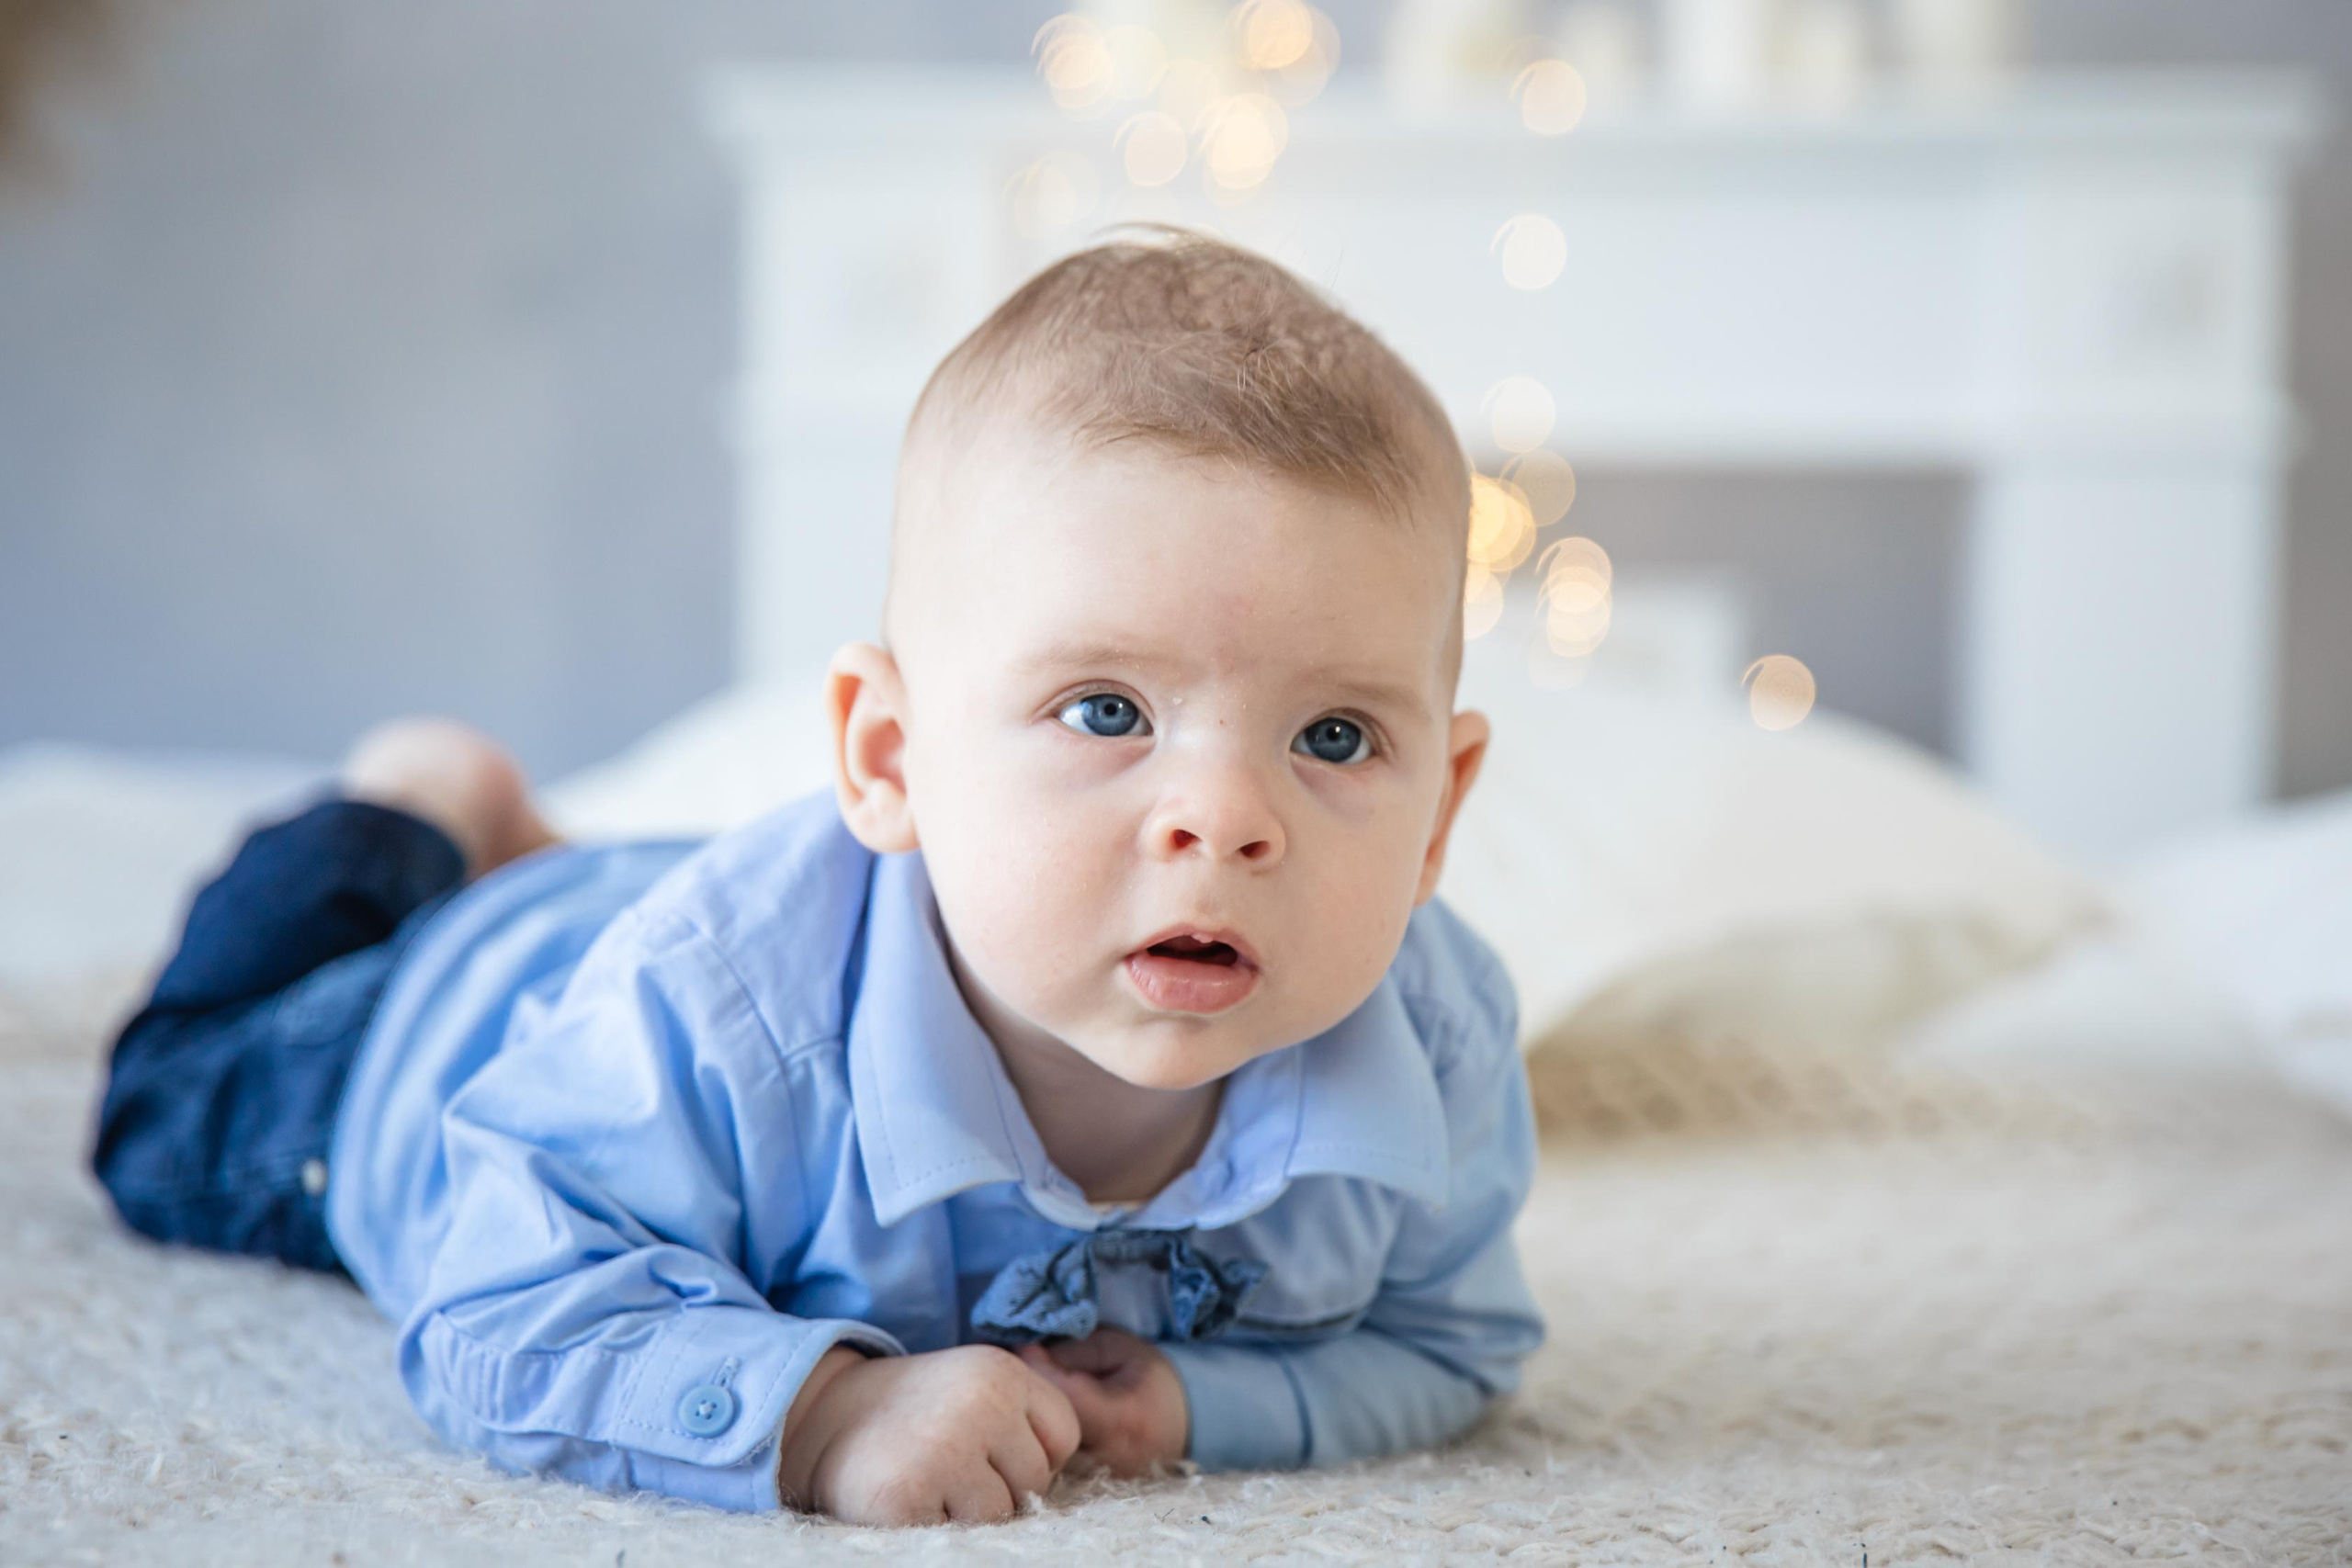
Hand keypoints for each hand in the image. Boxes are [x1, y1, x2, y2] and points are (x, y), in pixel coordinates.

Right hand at [775, 1344, 1080, 1525]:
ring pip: (998, 1515)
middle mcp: (980, 1403)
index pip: (1063, 1436)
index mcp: (1000, 1371)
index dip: (1031, 1453)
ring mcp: (944, 1450)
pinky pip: (955, 1538)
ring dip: (967, 1511)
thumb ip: (1021, 1418)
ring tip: (930, 1480)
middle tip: (951, 1466)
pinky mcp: (907, 1496)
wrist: (822, 1415)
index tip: (991, 1449)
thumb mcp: (975, 1387)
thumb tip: (1055, 1476)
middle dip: (1000, 1485)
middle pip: (1034, 1481)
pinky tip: (907, 1497)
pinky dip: (931, 1526)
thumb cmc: (914, 1412)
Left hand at [1015, 1328, 1188, 1476]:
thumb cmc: (1149, 1377)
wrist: (1185, 1420)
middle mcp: (1109, 1457)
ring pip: (1046, 1456)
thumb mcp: (1117, 1349)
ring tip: (1026, 1397)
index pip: (1065, 1399)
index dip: (1037, 1372)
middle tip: (1016, 1374)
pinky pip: (1055, 1467)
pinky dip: (1043, 1445)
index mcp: (1122, 1417)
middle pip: (1048, 1433)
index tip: (1023, 1350)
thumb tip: (1025, 1354)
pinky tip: (1040, 1422)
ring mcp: (1100, 1479)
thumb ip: (1073, 1353)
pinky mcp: (1092, 1488)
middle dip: (1029, 1401)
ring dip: (1033, 1427)